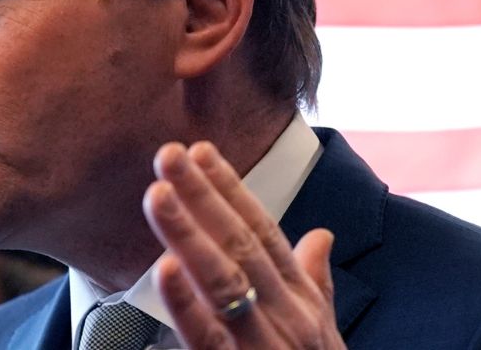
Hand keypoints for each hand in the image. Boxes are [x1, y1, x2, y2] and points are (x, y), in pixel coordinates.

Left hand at [143, 141, 344, 349]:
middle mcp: (286, 317)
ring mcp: (264, 345)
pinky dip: (185, 304)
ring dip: (188, 235)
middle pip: (240, 246)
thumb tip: (320, 233)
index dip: (231, 189)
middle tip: (168, 155)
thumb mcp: (323, 332)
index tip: (201, 150)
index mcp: (299, 300)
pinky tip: (162, 270)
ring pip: (223, 282)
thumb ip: (317, 282)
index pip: (263, 232)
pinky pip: (207, 337)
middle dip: (203, 196)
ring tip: (157, 195)